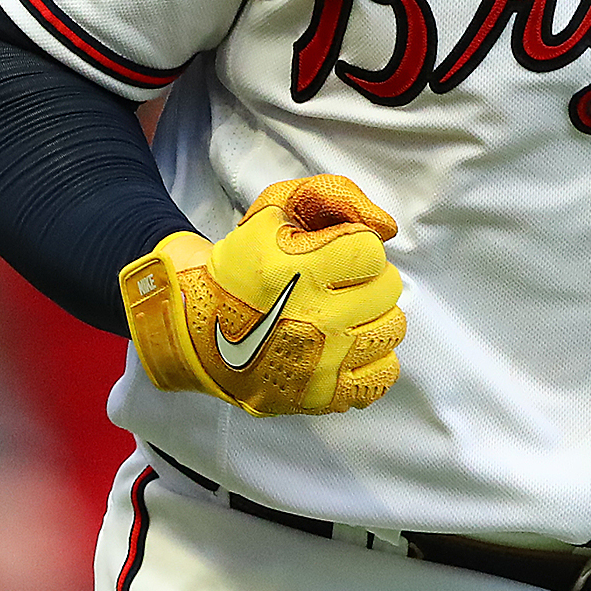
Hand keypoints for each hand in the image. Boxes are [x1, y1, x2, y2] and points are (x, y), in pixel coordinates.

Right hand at [120, 175, 404, 416]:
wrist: (198, 327)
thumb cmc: (243, 264)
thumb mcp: (276, 206)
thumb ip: (335, 195)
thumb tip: (387, 227)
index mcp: (300, 271)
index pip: (372, 251)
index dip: (354, 246)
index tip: (331, 255)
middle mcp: (314, 320)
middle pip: (388, 289)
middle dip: (367, 278)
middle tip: (338, 283)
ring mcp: (320, 363)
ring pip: (392, 329)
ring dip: (373, 315)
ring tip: (343, 312)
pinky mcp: (322, 395)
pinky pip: (383, 375)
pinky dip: (373, 358)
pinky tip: (348, 346)